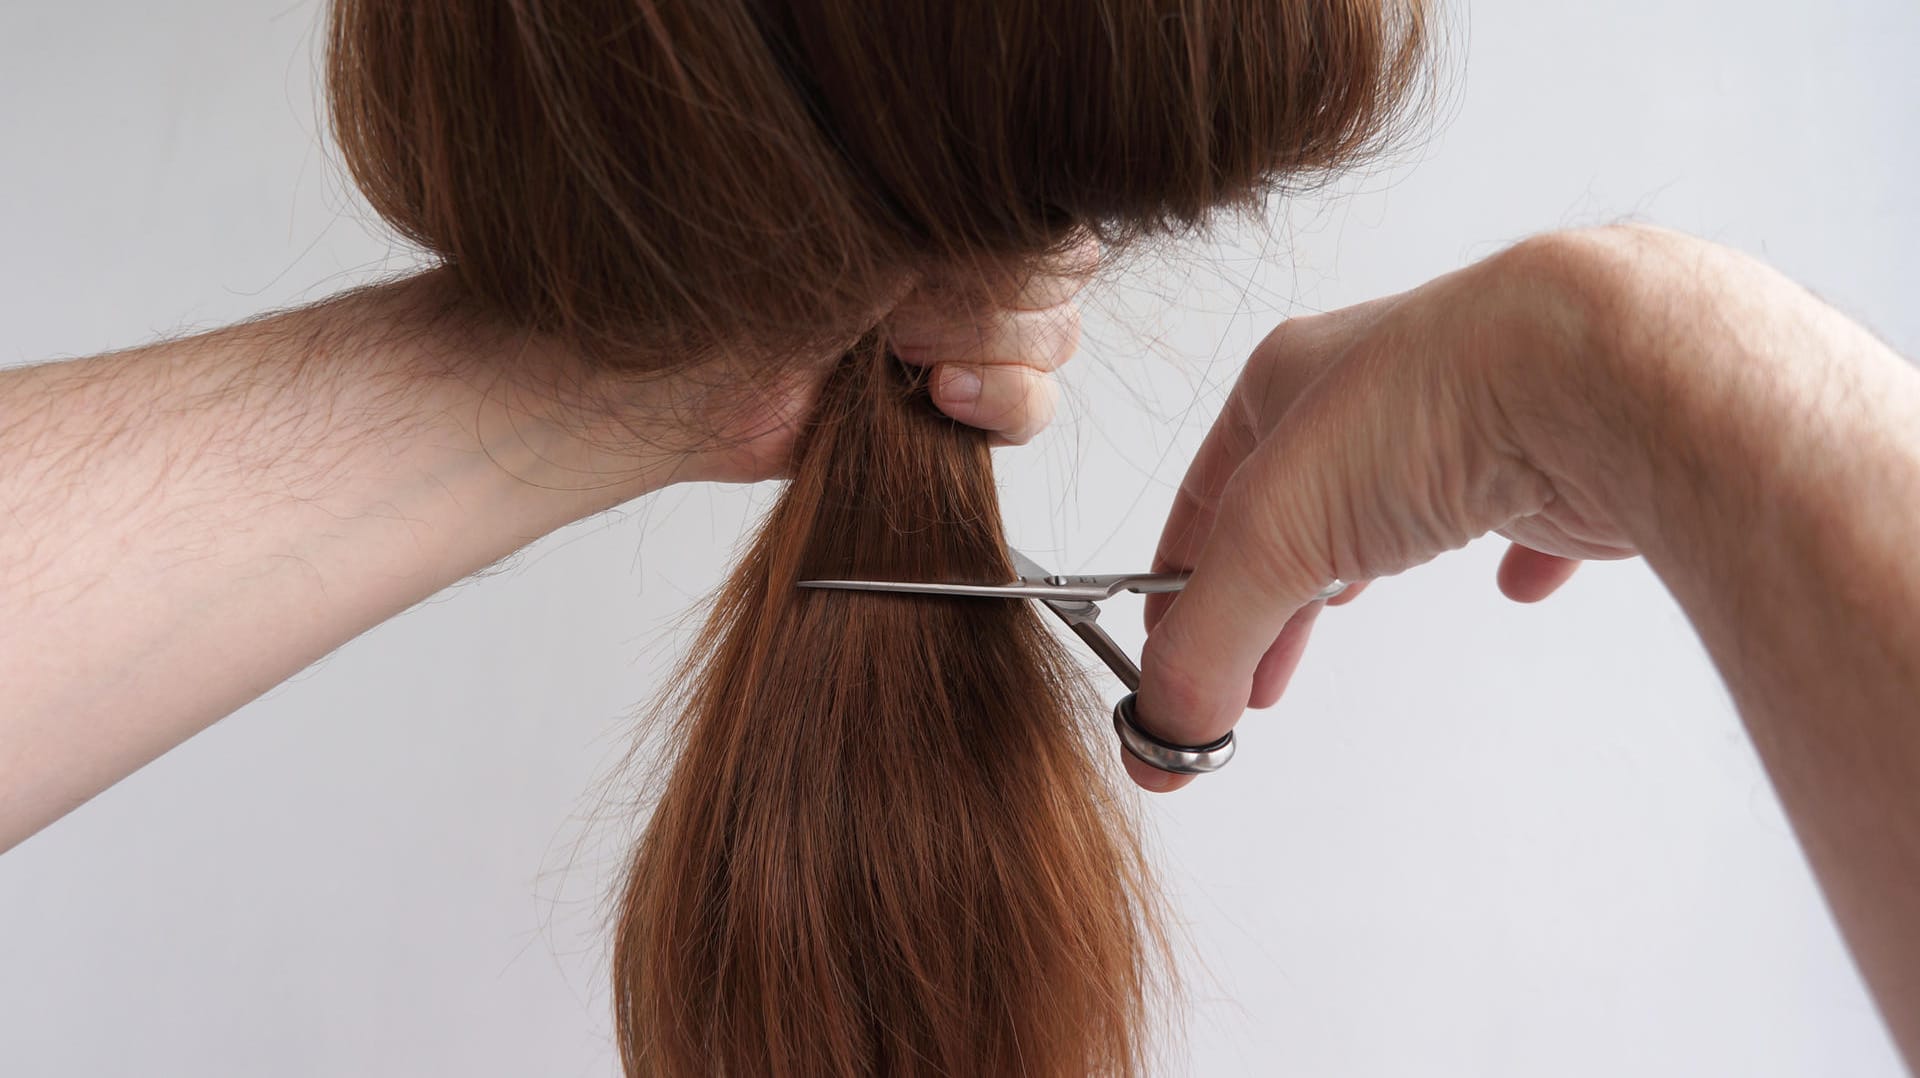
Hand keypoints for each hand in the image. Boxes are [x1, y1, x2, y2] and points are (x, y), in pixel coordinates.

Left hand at [669, 238, 1097, 484]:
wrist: (697, 384)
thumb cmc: (760, 289)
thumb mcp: (876, 234)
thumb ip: (965, 226)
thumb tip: (1044, 241)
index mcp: (939, 210)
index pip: (1046, 218)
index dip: (1003, 255)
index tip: (927, 271)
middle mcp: (958, 266)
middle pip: (1057, 281)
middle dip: (984, 306)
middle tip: (898, 322)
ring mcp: (962, 337)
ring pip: (1053, 343)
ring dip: (990, 354)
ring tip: (903, 359)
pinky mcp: (956, 410)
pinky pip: (1036, 408)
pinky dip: (1003, 404)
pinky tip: (941, 401)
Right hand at [1130, 228, 1673, 791]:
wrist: (1606, 367)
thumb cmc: (1433, 402)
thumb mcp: (1272, 535)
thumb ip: (1209, 638)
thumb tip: (1165, 730)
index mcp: (1290, 383)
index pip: (1207, 495)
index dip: (1179, 581)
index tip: (1171, 653)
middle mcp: (1376, 390)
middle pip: (1296, 509)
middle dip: (1268, 597)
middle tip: (1251, 676)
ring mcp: (1472, 418)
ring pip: (1399, 503)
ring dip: (1365, 566)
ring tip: (1345, 614)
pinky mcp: (1563, 458)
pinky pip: (1534, 509)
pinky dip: (1516, 552)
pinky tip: (1513, 585)